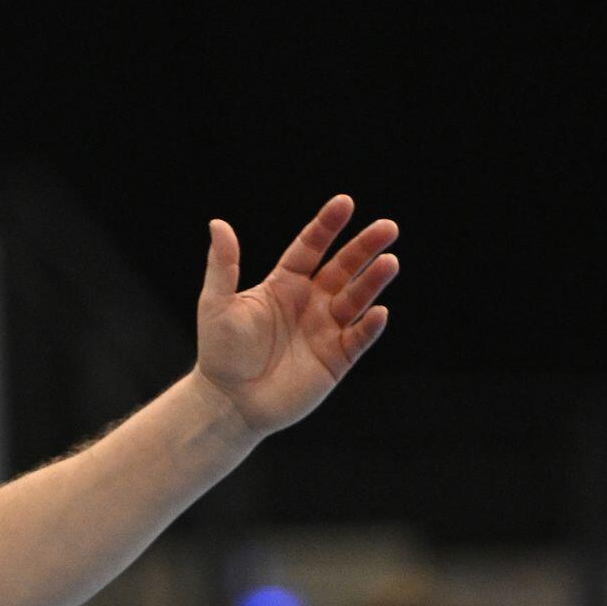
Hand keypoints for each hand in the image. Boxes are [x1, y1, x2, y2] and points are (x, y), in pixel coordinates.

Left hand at [193, 195, 398, 437]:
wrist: (228, 402)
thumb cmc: (220, 352)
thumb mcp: (217, 304)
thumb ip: (223, 265)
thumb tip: (218, 224)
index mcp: (284, 286)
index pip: (310, 248)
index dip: (326, 226)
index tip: (344, 203)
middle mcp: (309, 303)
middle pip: (342, 268)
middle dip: (364, 248)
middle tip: (387, 227)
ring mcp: (325, 330)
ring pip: (356, 299)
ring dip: (373, 281)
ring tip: (389, 262)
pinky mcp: (336, 359)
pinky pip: (359, 338)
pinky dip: (370, 326)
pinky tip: (379, 311)